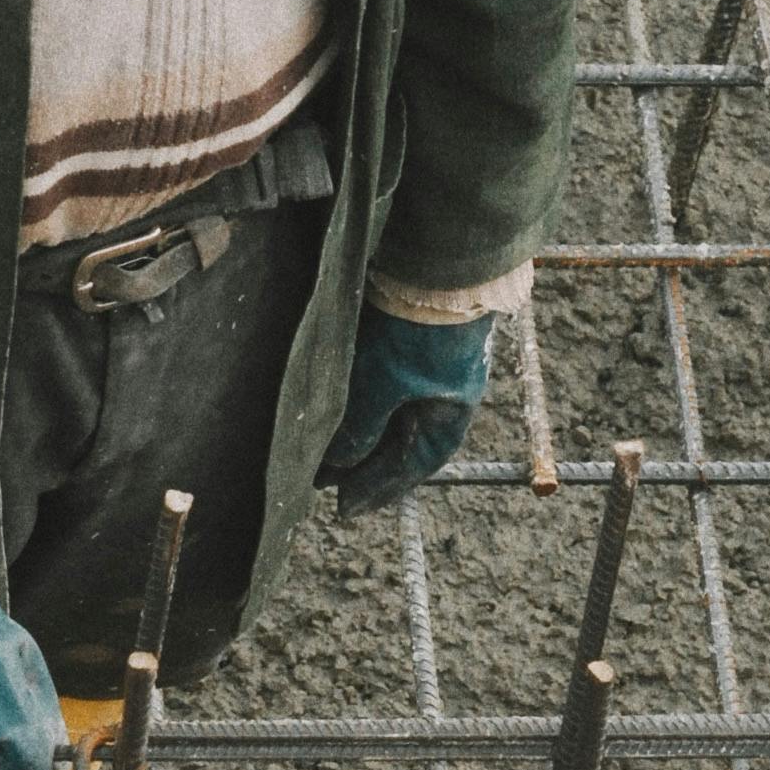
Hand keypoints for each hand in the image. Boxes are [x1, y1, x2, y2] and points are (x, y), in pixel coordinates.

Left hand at [319, 308, 493, 518]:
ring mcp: (424, 363)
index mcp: (449, 412)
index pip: (412, 465)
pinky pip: (378, 381)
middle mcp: (440, 393)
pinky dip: (357, 398)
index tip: (345, 508)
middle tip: (322, 480)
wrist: (436, 260)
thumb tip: (338, 467)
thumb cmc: (418, 328)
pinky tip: (334, 401)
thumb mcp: (384, 385)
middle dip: (362, 462)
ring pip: (386, 411)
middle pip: (398, 440)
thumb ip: (361, 428)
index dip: (377, 489)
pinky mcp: (403, 336)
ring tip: (320, 446)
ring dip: (356, 429)